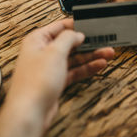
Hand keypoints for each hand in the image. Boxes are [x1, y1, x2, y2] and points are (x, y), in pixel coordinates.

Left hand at [0, 19, 113, 136]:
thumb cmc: (35, 82)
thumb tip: (77, 33)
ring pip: (74, 58)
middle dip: (87, 42)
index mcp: (37, 40)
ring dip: (91, 56)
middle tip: (103, 40)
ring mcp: (49, 68)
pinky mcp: (56, 81)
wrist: (30, 111)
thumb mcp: (55, 52)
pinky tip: (98, 65)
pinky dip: (86, 68)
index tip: (90, 25)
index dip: (76, 25)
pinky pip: (74, 71)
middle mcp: (42, 52)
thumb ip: (68, 39)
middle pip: (69, 43)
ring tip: (107, 53)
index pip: (59, 26)